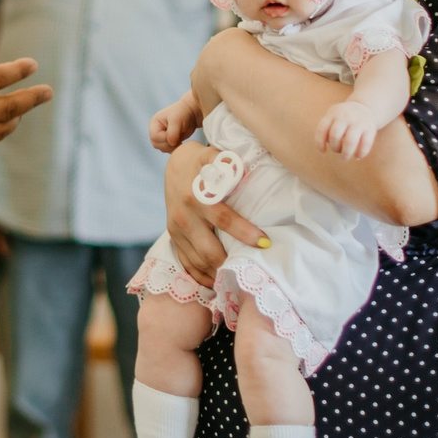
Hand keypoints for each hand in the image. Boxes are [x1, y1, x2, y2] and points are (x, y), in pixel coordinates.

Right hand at [149, 92, 203, 153]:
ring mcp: (161, 137)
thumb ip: (172, 132)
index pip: (155, 137)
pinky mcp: (168, 141)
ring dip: (172, 147)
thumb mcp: (177, 120)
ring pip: (162, 148)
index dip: (165, 139)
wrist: (191, 113)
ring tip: (180, 139)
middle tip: (179, 139)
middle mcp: (155, 131)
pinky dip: (174, 148)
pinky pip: (168, 150)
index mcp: (154, 124)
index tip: (176, 135)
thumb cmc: (183, 113)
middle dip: (168, 144)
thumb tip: (171, 143)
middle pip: (156, 144)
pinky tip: (180, 142)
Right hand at [164, 142, 266, 288]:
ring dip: (218, 273)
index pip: (224, 219)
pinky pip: (186, 263)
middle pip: (209, 250)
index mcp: (196, 195)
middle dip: (231, 263)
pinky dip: (201, 276)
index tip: (264, 243)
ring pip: (198, 261)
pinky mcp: (173, 238)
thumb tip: (246, 169)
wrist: (174, 166)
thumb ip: (228, 163)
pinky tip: (216, 282)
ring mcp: (176, 230)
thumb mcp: (213, 155)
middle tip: (252, 271)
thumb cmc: (201, 161)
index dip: (244, 232)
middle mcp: (184, 216)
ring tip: (237, 280)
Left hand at [317, 99, 387, 159]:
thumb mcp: (332, 117)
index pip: (322, 129)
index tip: (323, 151)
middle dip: (334, 148)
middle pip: (335, 135)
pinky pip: (365, 143)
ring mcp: (359, 122)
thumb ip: (326, 130)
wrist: (365, 107)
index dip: (320, 142)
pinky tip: (357, 157)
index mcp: (333, 113)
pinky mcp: (371, 128)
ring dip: (346, 153)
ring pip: (350, 141)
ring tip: (344, 158)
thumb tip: (323, 149)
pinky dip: (360, 153)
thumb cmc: (343, 118)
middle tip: (337, 151)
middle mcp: (345, 116)